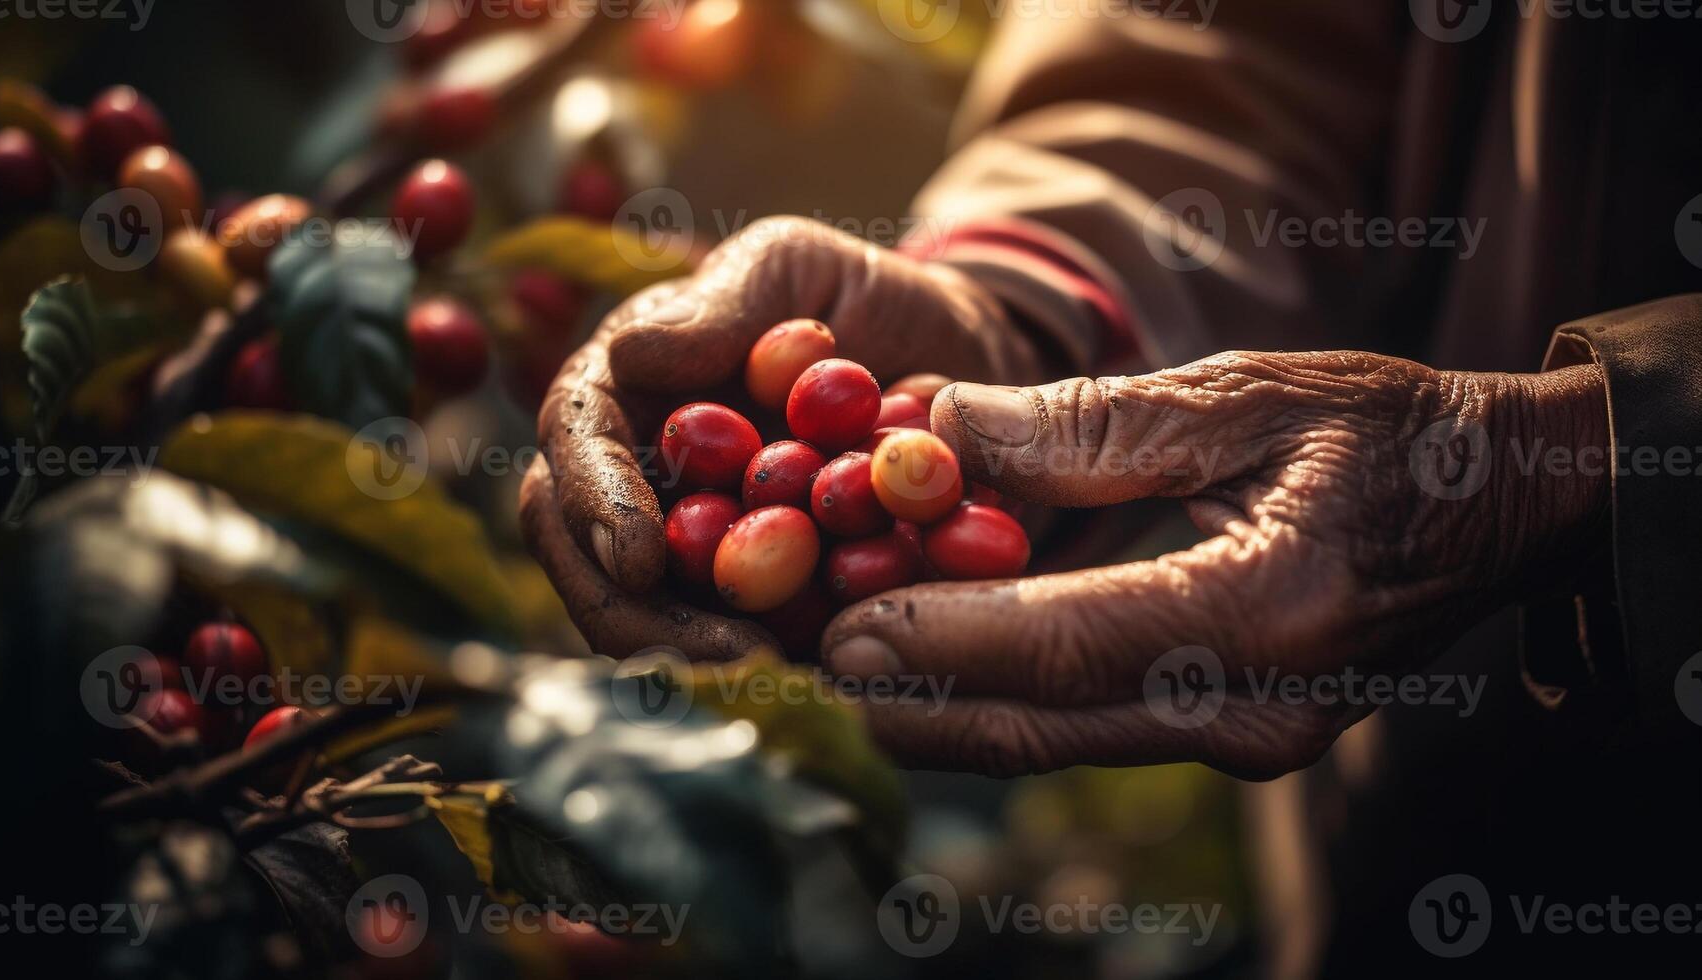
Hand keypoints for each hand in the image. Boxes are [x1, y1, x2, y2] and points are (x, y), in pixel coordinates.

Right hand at [520, 217, 1044, 658]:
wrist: (958, 356)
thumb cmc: (860, 295)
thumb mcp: (795, 265)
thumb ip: (721, 304)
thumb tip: (630, 354)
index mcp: (627, 389)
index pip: (575, 441)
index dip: (592, 502)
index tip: (638, 557)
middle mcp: (643, 476)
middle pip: (590, 555)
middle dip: (639, 613)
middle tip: (715, 649)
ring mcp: (695, 545)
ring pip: (657, 617)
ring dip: (703, 655)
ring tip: (775, 675)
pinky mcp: (762, 599)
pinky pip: (749, 644)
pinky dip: (779, 664)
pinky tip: (828, 681)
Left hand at [821, 351, 1608, 778]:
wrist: (1503, 509)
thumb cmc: (1390, 433)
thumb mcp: (1249, 395)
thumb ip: (1092, 424)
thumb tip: (939, 428)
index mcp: (1265, 614)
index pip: (1063, 646)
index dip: (939, 640)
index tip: (835, 627)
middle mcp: (1250, 710)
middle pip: (1034, 727)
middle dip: (908, 699)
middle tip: (801, 656)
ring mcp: (1243, 739)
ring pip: (1047, 740)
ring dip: (938, 706)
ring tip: (836, 654)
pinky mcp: (1227, 736)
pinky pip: (1082, 725)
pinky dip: (997, 695)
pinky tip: (929, 654)